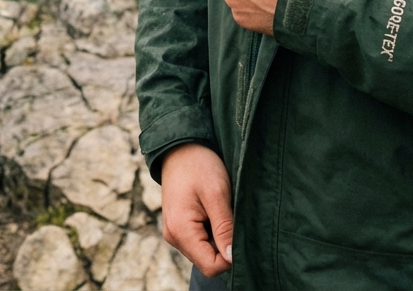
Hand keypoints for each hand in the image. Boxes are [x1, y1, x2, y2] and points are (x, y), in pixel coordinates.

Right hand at [160, 143, 233, 277]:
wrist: (180, 146)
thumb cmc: (199, 165)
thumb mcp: (217, 194)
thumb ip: (224, 228)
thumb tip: (232, 258)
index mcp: (181, 231)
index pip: (211, 266)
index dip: (230, 256)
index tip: (239, 232)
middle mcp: (174, 237)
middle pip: (208, 261)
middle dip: (225, 244)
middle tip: (231, 215)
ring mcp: (175, 232)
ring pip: (206, 251)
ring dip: (220, 236)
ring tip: (221, 210)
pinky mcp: (179, 226)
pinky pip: (201, 240)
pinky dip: (213, 230)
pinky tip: (215, 210)